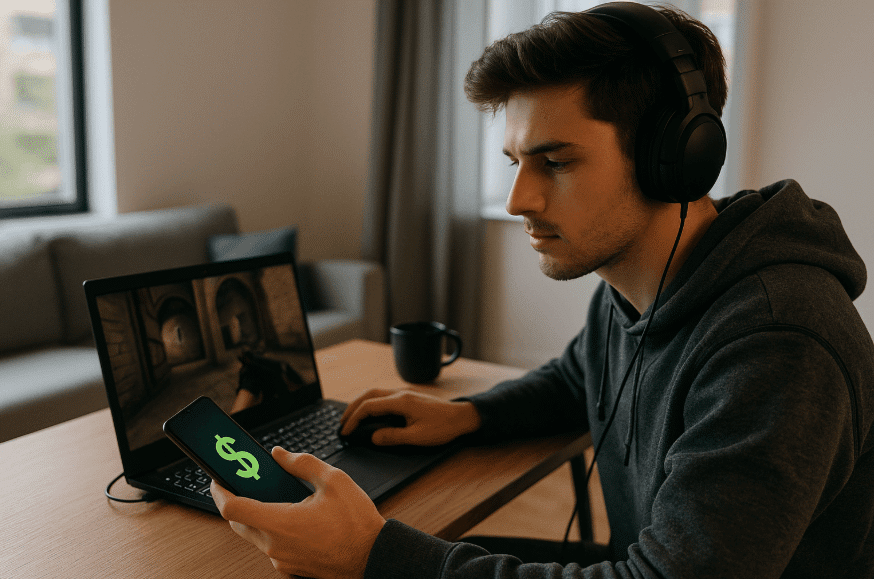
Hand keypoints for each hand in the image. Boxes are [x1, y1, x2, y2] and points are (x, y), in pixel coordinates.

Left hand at [210, 447, 385, 578]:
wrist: (375, 557)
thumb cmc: (357, 524)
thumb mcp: (334, 480)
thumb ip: (302, 463)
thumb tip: (280, 455)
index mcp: (280, 523)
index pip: (233, 508)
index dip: (220, 491)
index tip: (217, 479)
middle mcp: (275, 546)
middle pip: (239, 523)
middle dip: (236, 502)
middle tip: (241, 484)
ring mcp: (282, 561)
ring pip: (256, 536)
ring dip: (258, 516)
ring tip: (274, 497)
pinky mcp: (292, 569)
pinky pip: (273, 548)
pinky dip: (275, 532)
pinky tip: (293, 519)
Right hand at [339, 388, 481, 446]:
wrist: (462, 417)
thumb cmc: (443, 427)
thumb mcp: (418, 437)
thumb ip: (393, 437)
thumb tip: (373, 437)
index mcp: (400, 402)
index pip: (369, 406)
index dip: (354, 419)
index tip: (346, 432)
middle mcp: (400, 394)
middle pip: (368, 395)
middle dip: (351, 408)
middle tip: (341, 423)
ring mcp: (404, 394)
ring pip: (375, 392)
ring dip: (360, 403)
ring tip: (351, 417)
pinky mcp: (408, 397)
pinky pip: (383, 395)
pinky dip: (370, 402)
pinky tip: (369, 412)